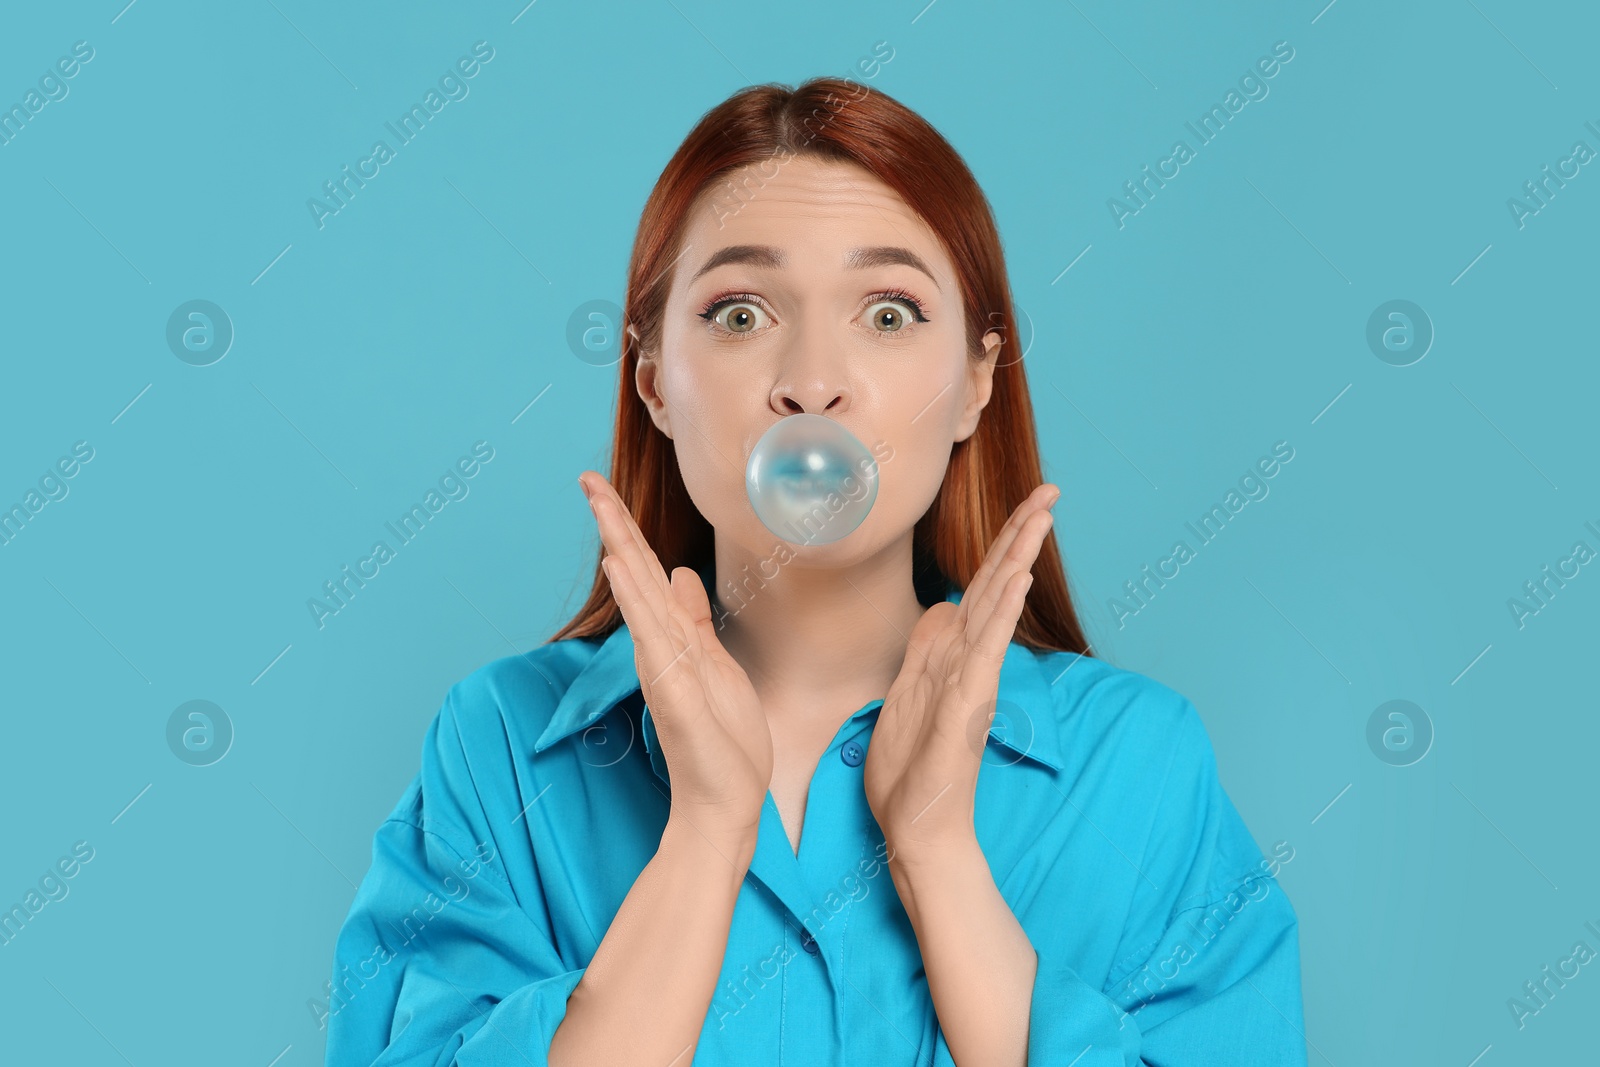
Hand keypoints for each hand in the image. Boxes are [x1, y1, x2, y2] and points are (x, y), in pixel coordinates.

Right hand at [579, 471, 772, 854]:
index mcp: (672, 637)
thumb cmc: (722, 740)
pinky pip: (651, 635)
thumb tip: (679, 574)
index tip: (603, 487)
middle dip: (612, 522)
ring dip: (619, 546)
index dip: (626, 528)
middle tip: (586, 477)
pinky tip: (621, 567)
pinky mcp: (670, 689)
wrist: (726, 800)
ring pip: (637, 593)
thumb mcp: (717, 665)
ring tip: (599, 504)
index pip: (645, 571)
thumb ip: (695, 620)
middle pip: (632, 572)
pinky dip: (635, 599)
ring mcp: (662, 665)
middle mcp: (660, 644)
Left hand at [863, 483, 1059, 866]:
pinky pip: (987, 649)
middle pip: (999, 584)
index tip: (1025, 503)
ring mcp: (972, 679)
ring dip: (1020, 557)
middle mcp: (970, 660)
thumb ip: (925, 650)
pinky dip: (1002, 612)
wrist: (917, 827)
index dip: (1002, 544)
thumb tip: (942, 608)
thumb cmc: (910, 771)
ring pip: (999, 605)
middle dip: (1023, 534)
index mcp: (953, 655)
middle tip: (1052, 488)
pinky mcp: (969, 703)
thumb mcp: (905, 694)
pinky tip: (1018, 579)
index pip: (983, 586)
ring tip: (1042, 515)